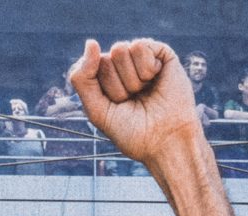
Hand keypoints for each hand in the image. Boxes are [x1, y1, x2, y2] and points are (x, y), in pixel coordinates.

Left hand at [69, 38, 199, 170]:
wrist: (166, 142)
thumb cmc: (133, 132)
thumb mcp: (97, 111)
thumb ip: (82, 79)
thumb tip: (91, 42)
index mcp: (105, 81)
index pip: (87, 68)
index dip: (101, 91)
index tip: (116, 107)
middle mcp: (122, 67)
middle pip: (105, 59)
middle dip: (117, 86)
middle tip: (134, 101)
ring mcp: (140, 59)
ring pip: (120, 49)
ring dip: (132, 79)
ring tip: (145, 92)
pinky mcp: (160, 53)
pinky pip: (139, 45)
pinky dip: (146, 68)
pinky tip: (156, 79)